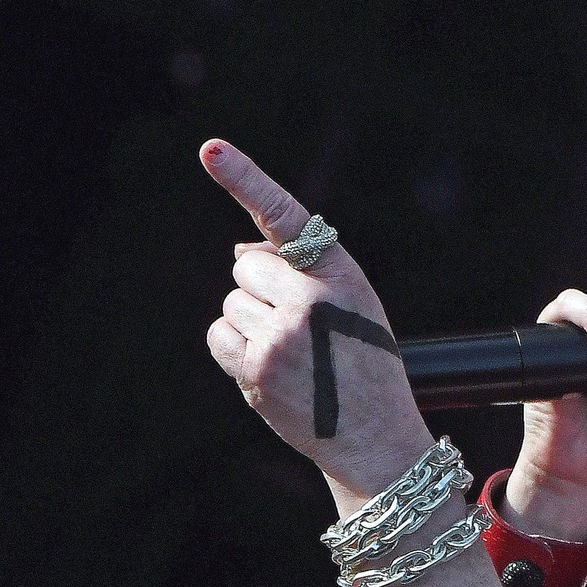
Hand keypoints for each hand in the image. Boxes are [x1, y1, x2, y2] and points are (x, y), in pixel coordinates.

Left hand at [199, 140, 434, 500]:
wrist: (375, 436)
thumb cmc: (363, 362)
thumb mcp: (351, 303)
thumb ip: (301, 270)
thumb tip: (239, 256)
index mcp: (340, 272)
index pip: (286, 216)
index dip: (245, 178)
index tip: (211, 149)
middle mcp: (310, 298)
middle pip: (246, 271)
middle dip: (263, 295)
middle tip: (304, 332)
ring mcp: (282, 335)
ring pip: (232, 305)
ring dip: (252, 327)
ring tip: (295, 358)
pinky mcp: (257, 369)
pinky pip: (219, 337)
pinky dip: (236, 352)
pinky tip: (272, 372)